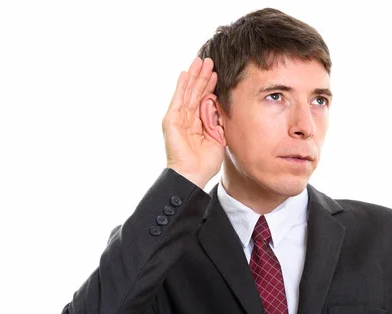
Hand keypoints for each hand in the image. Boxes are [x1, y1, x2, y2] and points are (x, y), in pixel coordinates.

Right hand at [162, 57, 223, 187]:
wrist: (193, 174)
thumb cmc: (205, 162)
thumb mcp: (218, 138)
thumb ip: (218, 122)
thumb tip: (219, 105)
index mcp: (198, 123)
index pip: (204, 100)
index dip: (210, 86)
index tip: (218, 73)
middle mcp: (187, 118)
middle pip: (196, 92)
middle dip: (202, 76)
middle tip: (209, 60)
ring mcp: (178, 118)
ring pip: (188, 92)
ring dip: (194, 76)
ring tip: (200, 61)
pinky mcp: (171, 120)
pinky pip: (178, 99)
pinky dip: (181, 86)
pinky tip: (185, 73)